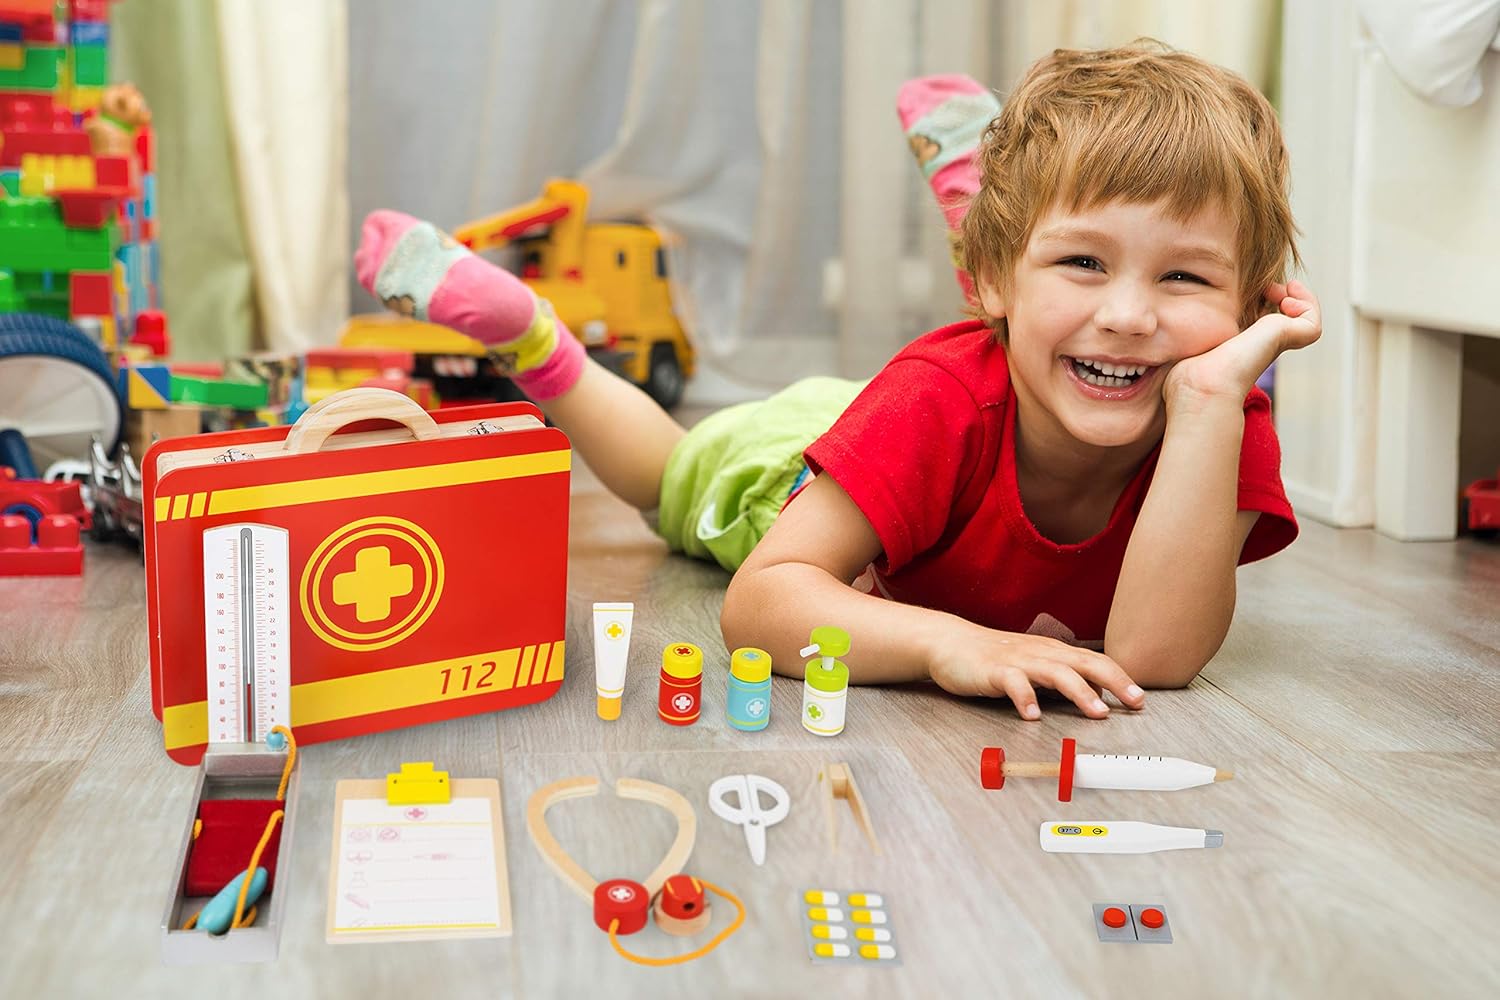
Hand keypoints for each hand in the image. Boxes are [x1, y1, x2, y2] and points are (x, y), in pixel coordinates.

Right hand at [927, 623, 1145, 719]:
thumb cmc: (994, 657)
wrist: (950, 642)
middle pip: (1084, 663)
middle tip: (1134, 702)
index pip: (1094, 661)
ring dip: (1079, 692)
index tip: (1140, 698)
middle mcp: (1041, 653)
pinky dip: (1025, 699)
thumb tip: (1096, 696)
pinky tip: (1033, 715)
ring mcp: (1017, 661)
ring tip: (1097, 712)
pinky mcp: (993, 671)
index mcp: (1053, 652)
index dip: (1119, 678)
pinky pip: (1012, 683)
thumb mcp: (1034, 665)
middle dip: (1113, 681)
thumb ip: (1063, 678)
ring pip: (1055, 672)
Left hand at [1165, 280, 1321, 411]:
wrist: (1201, 387)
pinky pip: (1312, 321)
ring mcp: (1278, 342)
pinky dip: (1308, 303)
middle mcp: (1262, 344)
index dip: (1261, 299)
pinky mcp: (1288, 340)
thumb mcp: (1182, 343)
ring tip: (1279, 289)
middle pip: (1285, 316)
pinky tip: (1285, 294)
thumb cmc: (1186, 371)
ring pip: (1304, 317)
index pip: (1261, 318)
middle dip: (1279, 293)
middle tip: (1268, 287)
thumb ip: (1175, 333)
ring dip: (1296, 297)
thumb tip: (1141, 327)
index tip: (1251, 290)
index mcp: (1241, 345)